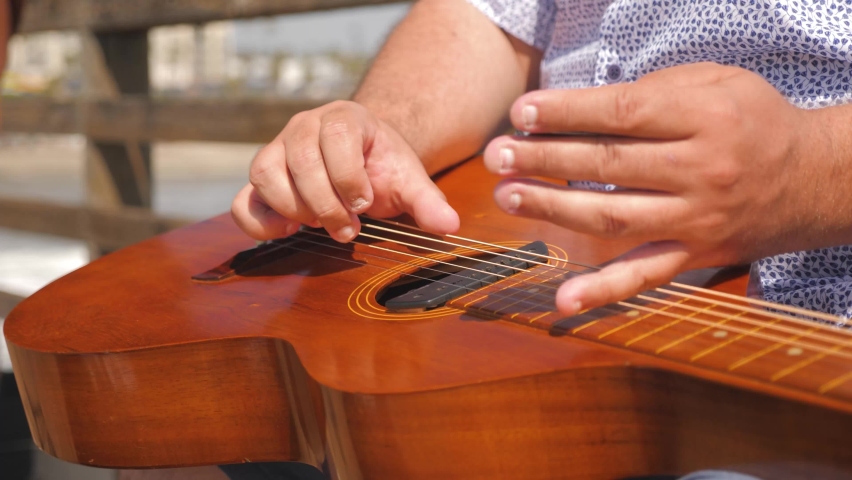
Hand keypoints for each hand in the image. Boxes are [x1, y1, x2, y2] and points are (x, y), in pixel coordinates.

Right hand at [231, 101, 458, 241]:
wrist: (360, 160)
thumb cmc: (381, 166)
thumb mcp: (408, 179)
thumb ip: (427, 201)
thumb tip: (449, 227)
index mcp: (343, 118)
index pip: (336, 138)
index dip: (349, 177)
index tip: (365, 205)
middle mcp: (303, 127)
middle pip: (301, 161)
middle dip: (326, 204)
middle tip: (350, 229)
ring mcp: (276, 150)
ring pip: (266, 176)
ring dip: (296, 209)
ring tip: (323, 225)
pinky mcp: (262, 178)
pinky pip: (243, 200)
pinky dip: (258, 222)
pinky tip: (287, 232)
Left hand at [483, 62, 825, 314]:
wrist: (815, 179)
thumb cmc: (754, 121)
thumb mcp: (717, 83)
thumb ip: (655, 90)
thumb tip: (585, 111)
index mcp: (704, 118)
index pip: (621, 113)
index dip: (567, 113)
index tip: (523, 112)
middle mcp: (699, 171)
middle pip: (607, 166)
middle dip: (544, 159)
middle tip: (498, 155)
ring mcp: (695, 219)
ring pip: (612, 218)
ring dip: (553, 209)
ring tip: (507, 196)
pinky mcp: (695, 254)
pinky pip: (644, 277)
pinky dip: (603, 292)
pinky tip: (562, 300)